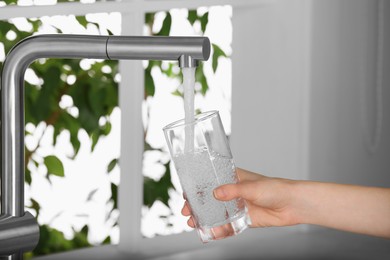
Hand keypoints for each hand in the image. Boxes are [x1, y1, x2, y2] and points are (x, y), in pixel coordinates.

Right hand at [181, 168, 299, 227]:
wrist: (292, 205)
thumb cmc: (275, 188)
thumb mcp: (251, 187)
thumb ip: (232, 191)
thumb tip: (216, 193)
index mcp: (233, 178)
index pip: (210, 181)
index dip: (197, 188)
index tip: (187, 194)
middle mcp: (233, 192)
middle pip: (210, 199)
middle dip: (197, 205)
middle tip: (187, 212)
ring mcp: (237, 207)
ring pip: (217, 213)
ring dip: (205, 218)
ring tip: (194, 223)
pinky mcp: (244, 220)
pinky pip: (228, 226)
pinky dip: (219, 230)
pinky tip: (211, 233)